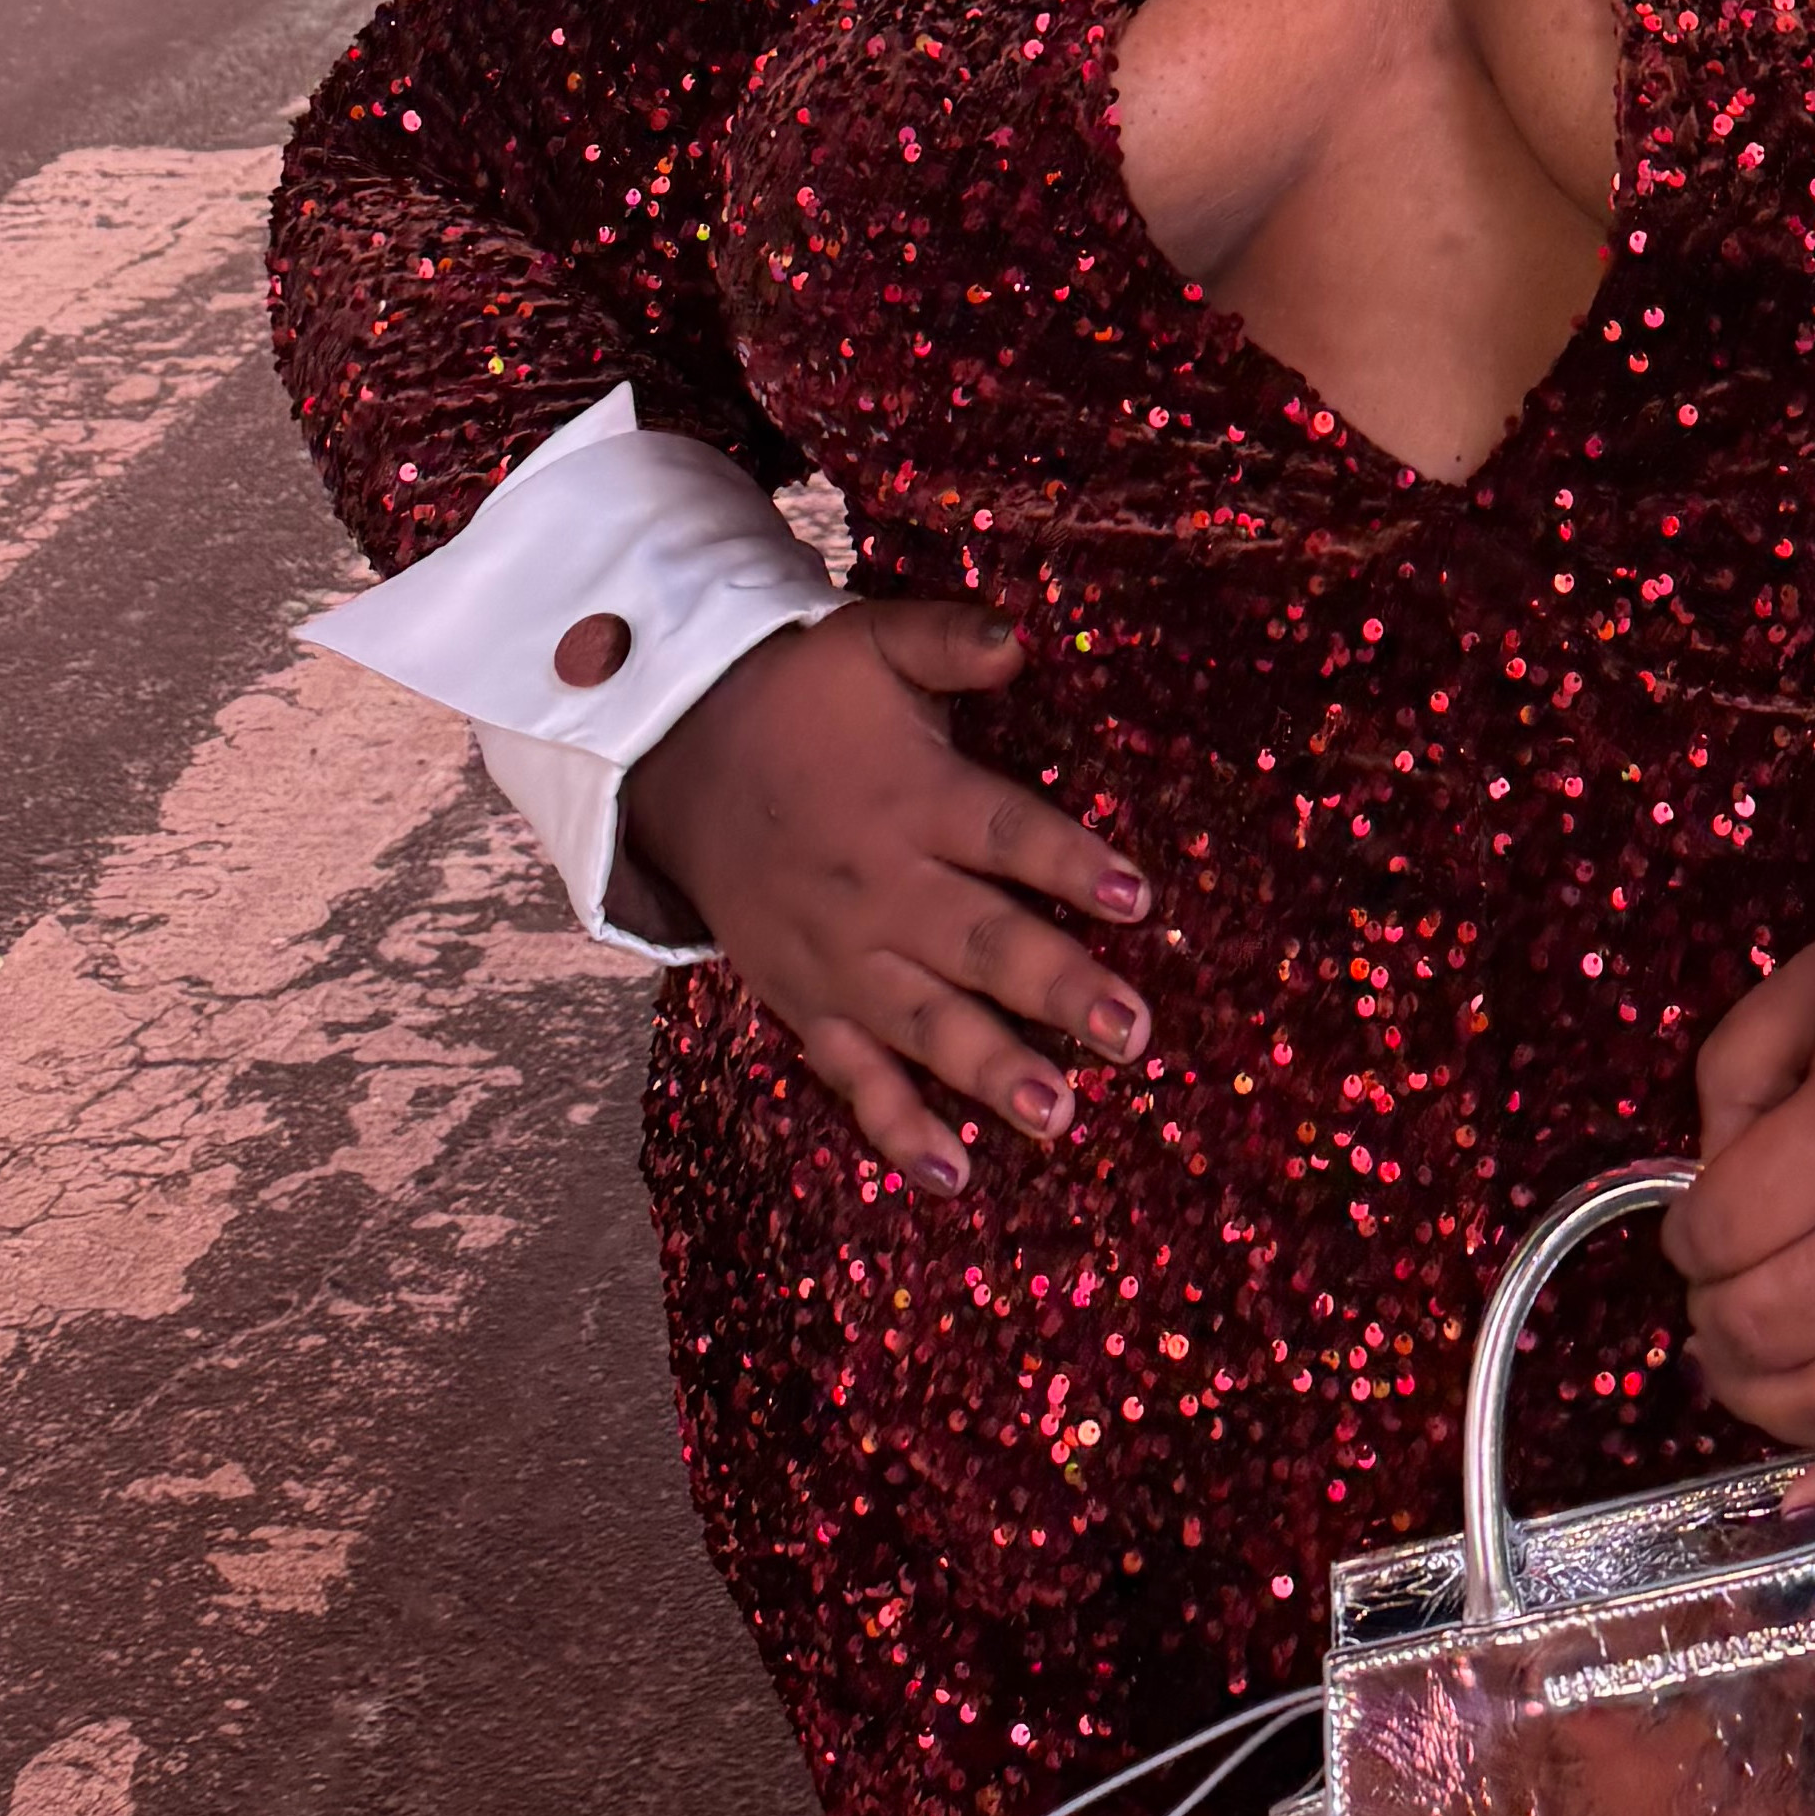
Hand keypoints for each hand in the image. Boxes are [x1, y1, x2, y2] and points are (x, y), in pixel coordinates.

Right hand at [620, 594, 1152, 1197]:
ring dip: (994, 1070)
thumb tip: (1022, 639)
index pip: (1005, 834)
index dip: (1068, 863)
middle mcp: (882, 886)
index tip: (1136, 897)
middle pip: (980, 943)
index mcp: (914, 799)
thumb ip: (947, 640)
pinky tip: (954, 1176)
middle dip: (1058, 989)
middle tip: (1131, 1034)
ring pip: (927, 1022)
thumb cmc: (798, 698)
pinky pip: (855, 1074)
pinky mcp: (807, 1001)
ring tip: (1061, 1115)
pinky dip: (898, 1128)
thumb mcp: (868, 641)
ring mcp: (842, 956)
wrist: (678, 758)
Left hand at [1668, 905, 1814, 1524]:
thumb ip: (1733, 1083)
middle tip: (1712, 1280)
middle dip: (1711, 1311)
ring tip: (1733, 1357)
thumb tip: (1706, 1186)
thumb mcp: (1812, 991)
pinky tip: (1800, 1498)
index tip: (1690, 1216)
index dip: (1682, 1233)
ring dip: (1756, 1394)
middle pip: (1765, 1324)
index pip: (1723, 1232)